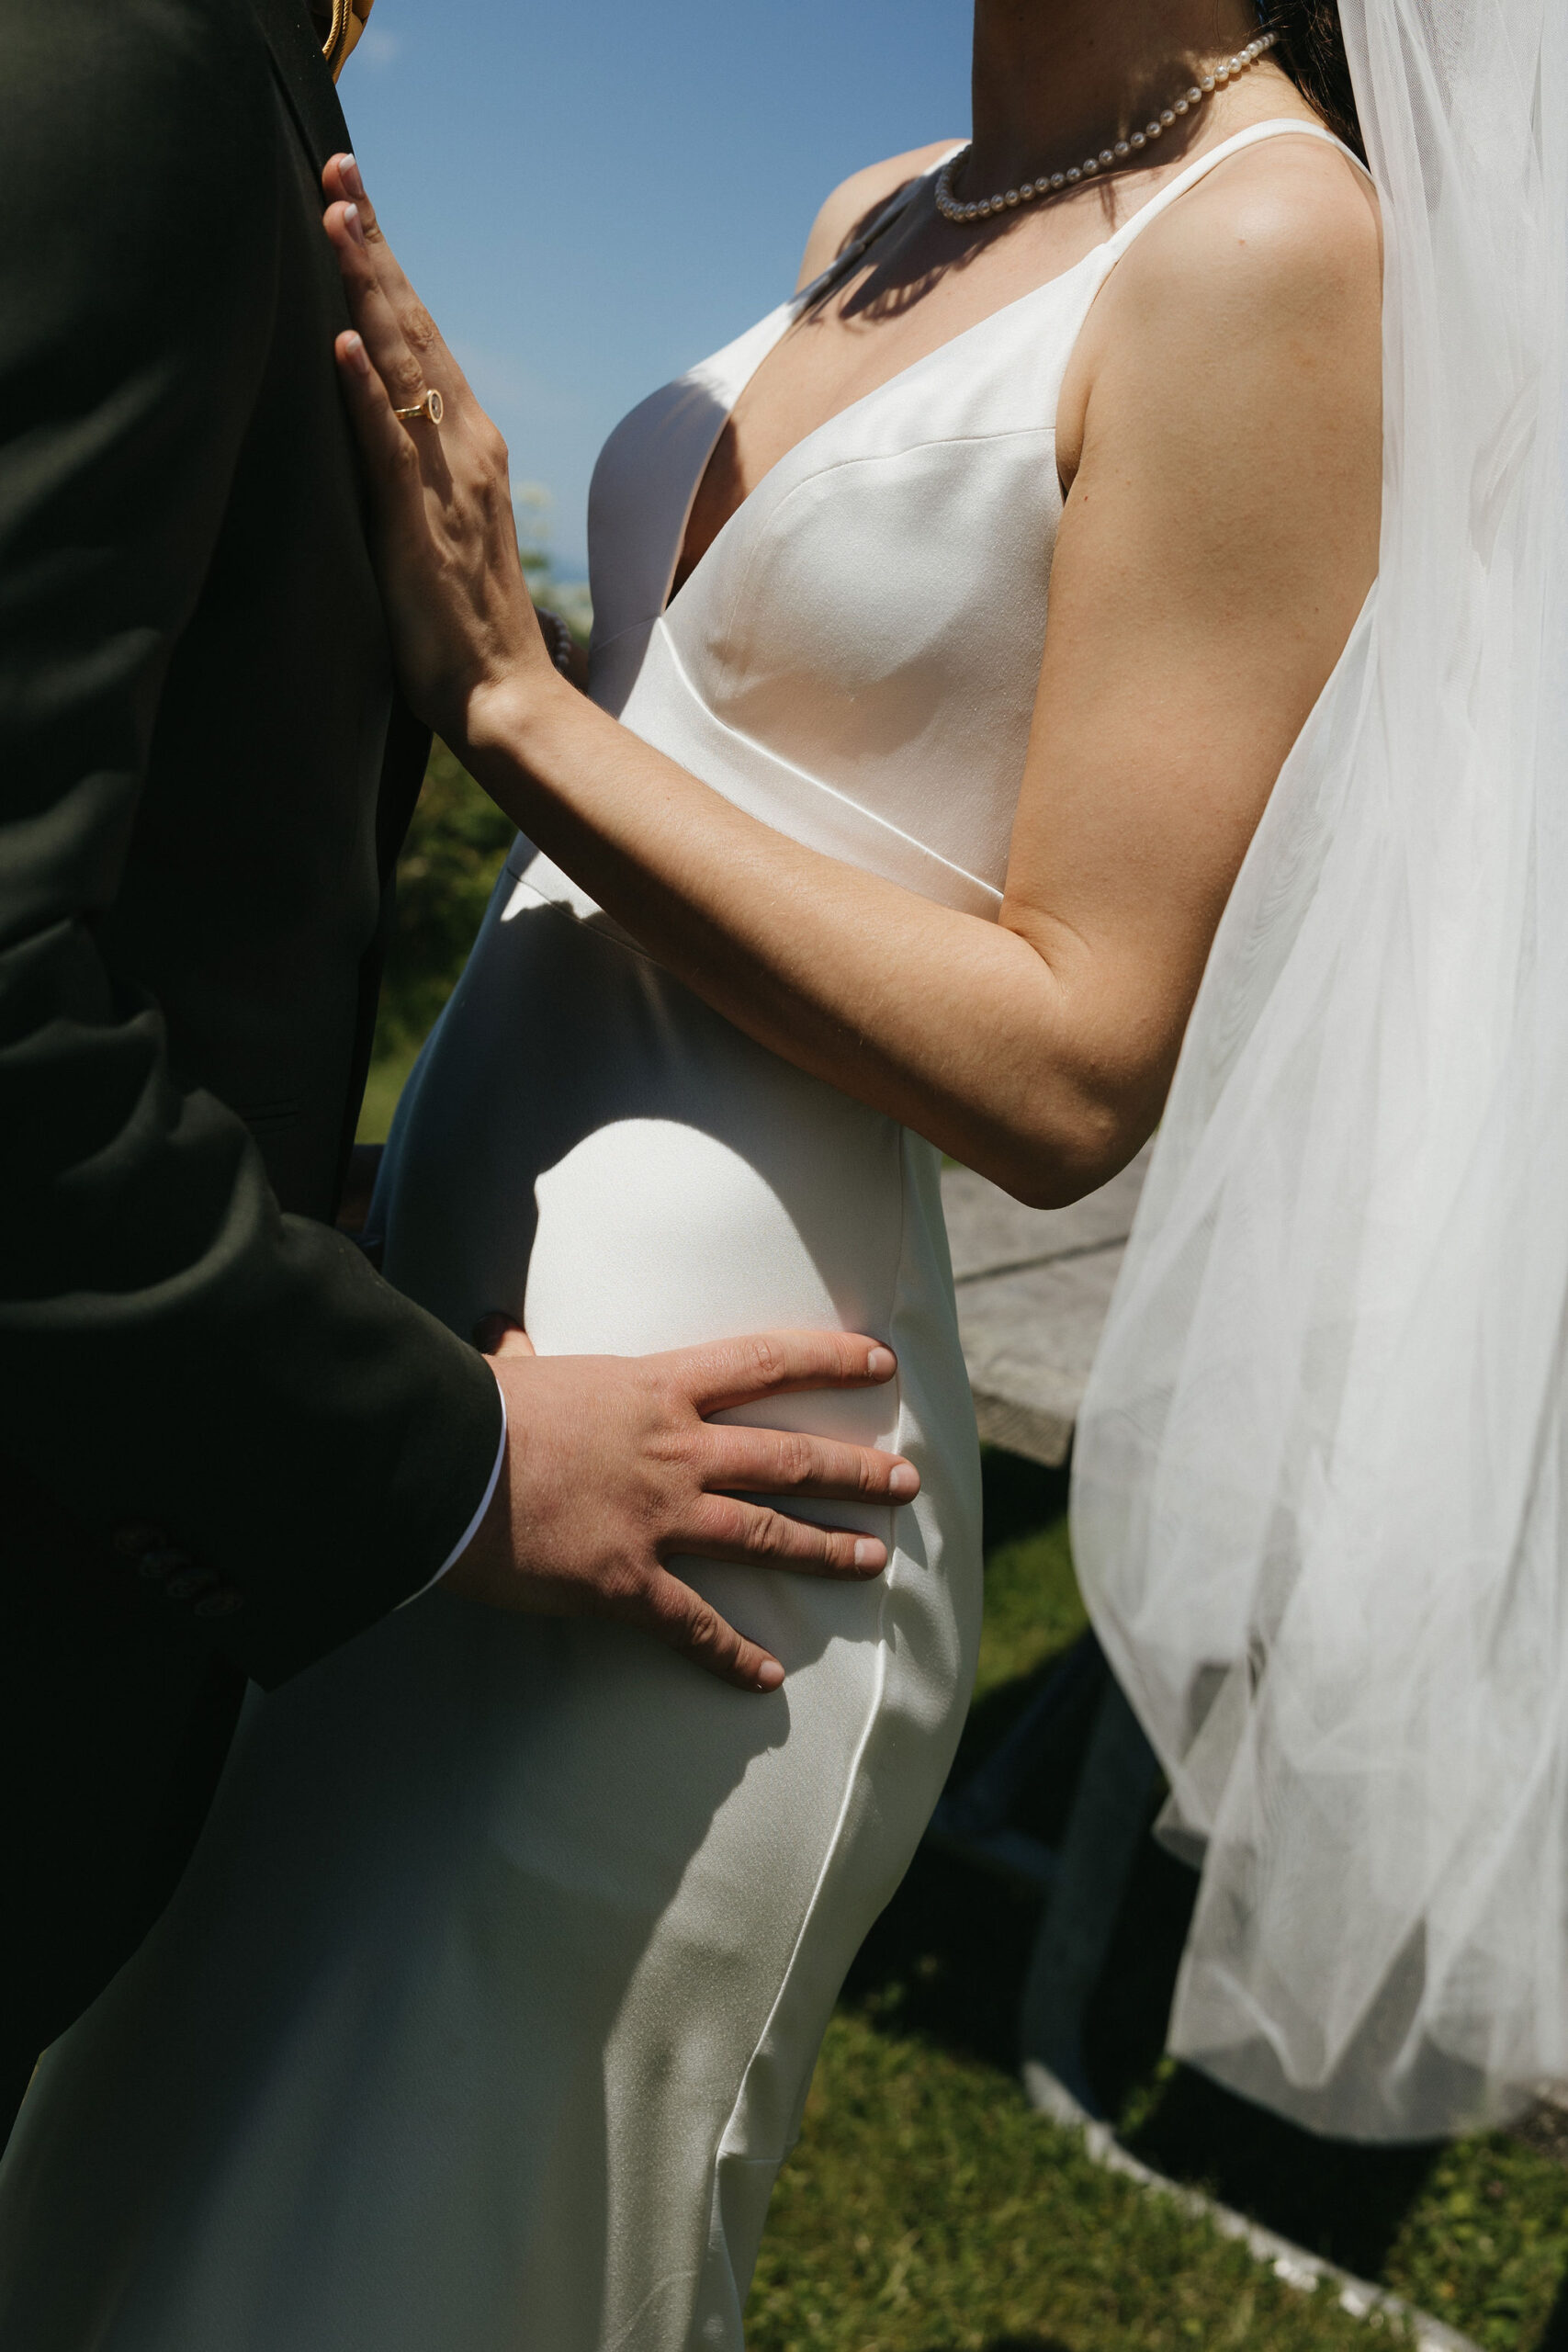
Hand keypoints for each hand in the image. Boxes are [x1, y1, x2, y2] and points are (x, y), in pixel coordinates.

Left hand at [320, 153, 552, 743]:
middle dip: (373, 250)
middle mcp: (466, 449)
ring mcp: (447, 483)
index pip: (420, 339)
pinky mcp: (423, 526)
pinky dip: (367, 395)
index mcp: (468, 447)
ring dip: (368, 292)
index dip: (383, 269)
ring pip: (405, 369)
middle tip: (337, 173)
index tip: (350, 201)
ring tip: (336, 221)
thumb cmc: (462, 628)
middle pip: (413, 330)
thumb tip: (375, 430)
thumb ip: (411, 474)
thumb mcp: (433, 530)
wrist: (504, 698)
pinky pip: (392, 449)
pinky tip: (342, 345)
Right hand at [445, 1316, 918, 1692]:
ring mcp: (659, 1519)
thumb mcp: (512, 1369)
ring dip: (826, 1551)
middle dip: (855, 1473)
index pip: (765, 1361)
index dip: (831, 1360)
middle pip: (788, 1459)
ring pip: (764, 1535)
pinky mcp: (627, 1582)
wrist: (444, 1464)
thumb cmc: (474, 1409)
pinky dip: (731, 1654)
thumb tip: (499, 1329)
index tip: (881, 1360)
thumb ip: (522, 1353)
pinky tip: (766, 1678)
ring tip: (875, 1562)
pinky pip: (694, 1625)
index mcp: (657, 1388)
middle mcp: (676, 1451)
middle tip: (908, 1484)